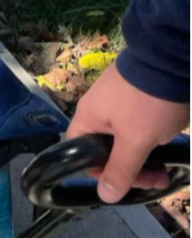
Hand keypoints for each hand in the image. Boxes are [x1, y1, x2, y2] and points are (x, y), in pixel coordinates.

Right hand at [66, 64, 189, 202]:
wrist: (170, 56)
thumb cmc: (147, 102)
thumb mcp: (136, 141)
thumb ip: (121, 169)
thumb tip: (105, 196)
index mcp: (88, 117)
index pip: (82, 155)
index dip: (104, 174)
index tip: (132, 181)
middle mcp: (96, 106)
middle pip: (105, 147)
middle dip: (132, 166)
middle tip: (159, 175)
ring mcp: (116, 96)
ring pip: (123, 135)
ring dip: (144, 152)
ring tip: (167, 158)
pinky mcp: (134, 90)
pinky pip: (136, 120)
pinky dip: (149, 133)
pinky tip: (167, 134)